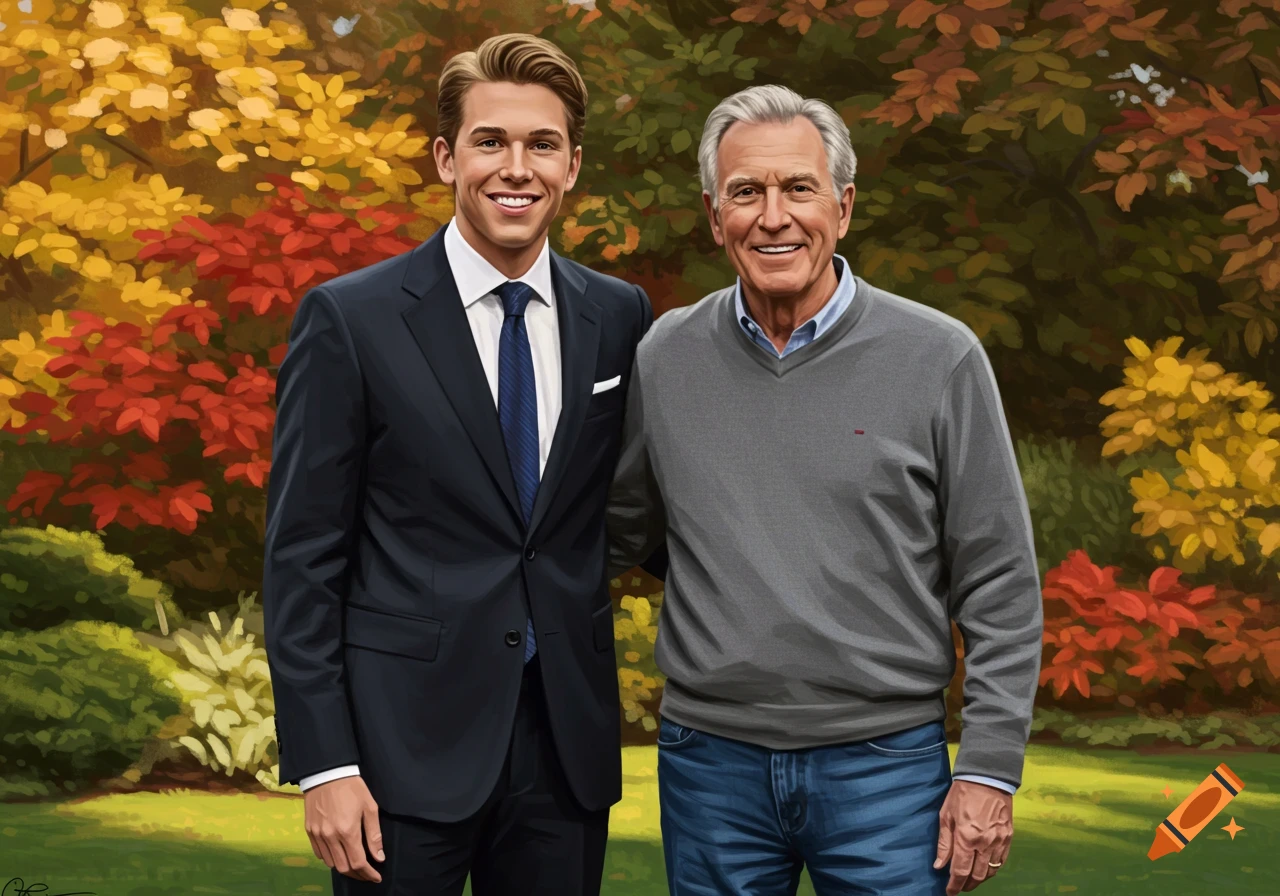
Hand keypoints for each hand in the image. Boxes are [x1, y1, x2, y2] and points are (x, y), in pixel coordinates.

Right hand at [304, 775, 384, 881]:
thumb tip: (379, 857)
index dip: (368, 874)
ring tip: (355, 864)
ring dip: (343, 867)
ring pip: (330, 863)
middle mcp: (330, 836)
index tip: (376, 877)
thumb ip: (374, 835)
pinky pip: (319, 853)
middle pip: (343, 867)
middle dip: (357, 874)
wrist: (327, 773)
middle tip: (367, 873)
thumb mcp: (370, 807)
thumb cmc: (352, 788)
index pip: (358, 862)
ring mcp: (318, 835)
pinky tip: (339, 854)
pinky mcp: (309, 831)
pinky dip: (330, 858)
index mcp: (347, 831)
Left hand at [933, 779, 1012, 894]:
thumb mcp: (946, 816)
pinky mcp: (1009, 837)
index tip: (949, 892)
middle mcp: (985, 843)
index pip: (960, 871)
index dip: (954, 885)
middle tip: (959, 887)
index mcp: (966, 838)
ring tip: (970, 880)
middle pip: (977, 876)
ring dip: (980, 879)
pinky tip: (984, 869)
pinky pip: (1001, 861)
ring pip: (990, 871)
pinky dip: (992, 869)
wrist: (987, 778)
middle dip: (967, 885)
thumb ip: (944, 843)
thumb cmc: (961, 794)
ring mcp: (999, 841)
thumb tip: (939, 865)